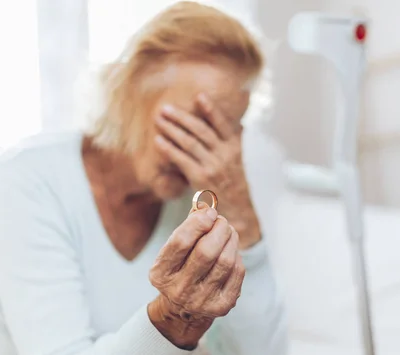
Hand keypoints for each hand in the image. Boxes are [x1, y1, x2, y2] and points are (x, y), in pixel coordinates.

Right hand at [147, 203, 245, 349]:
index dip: (198, 222)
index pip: (181, 241)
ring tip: (228, 232)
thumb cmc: (180, 269)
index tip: (209, 212)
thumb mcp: (174, 251)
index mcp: (161, 273)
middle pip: (206, 251)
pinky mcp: (222, 306)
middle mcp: (179, 289)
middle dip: (219, 229)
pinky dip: (237, 255)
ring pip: (225, 261)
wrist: (183, 310)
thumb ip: (188, 227)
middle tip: (221, 221)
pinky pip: (237, 272)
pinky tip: (231, 251)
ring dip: (231, 239)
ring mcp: (201, 300)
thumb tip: (205, 206)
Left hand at [154, 93, 260, 248]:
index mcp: (235, 148)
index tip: (199, 96)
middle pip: (200, 130)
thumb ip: (235, 144)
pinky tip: (158, 141)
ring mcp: (213, 166)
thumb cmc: (238, 187)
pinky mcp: (201, 178)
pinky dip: (169, 148)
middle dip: (182, 117)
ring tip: (159, 119)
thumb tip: (235, 126)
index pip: (222, 124)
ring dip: (172, 129)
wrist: (241, 213)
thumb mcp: (241, 162)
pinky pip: (182, 159)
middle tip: (165, 108)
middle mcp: (225, 155)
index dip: (211, 110)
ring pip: (189, 142)